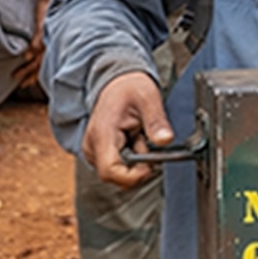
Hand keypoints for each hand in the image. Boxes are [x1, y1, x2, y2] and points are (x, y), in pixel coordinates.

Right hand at [83, 69, 171, 187]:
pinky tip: (132, 140)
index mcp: (102, 133)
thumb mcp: (148, 98)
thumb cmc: (130, 88)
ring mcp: (92, 151)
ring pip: (118, 174)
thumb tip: (165, 140)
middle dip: (137, 166)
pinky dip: (130, 158)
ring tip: (138, 136)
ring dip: (135, 161)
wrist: (117, 82)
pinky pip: (117, 167)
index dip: (133, 176)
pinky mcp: (97, 154)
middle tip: (145, 141)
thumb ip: (156, 121)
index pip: (110, 171)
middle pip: (116, 176)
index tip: (150, 165)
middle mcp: (92, 146)